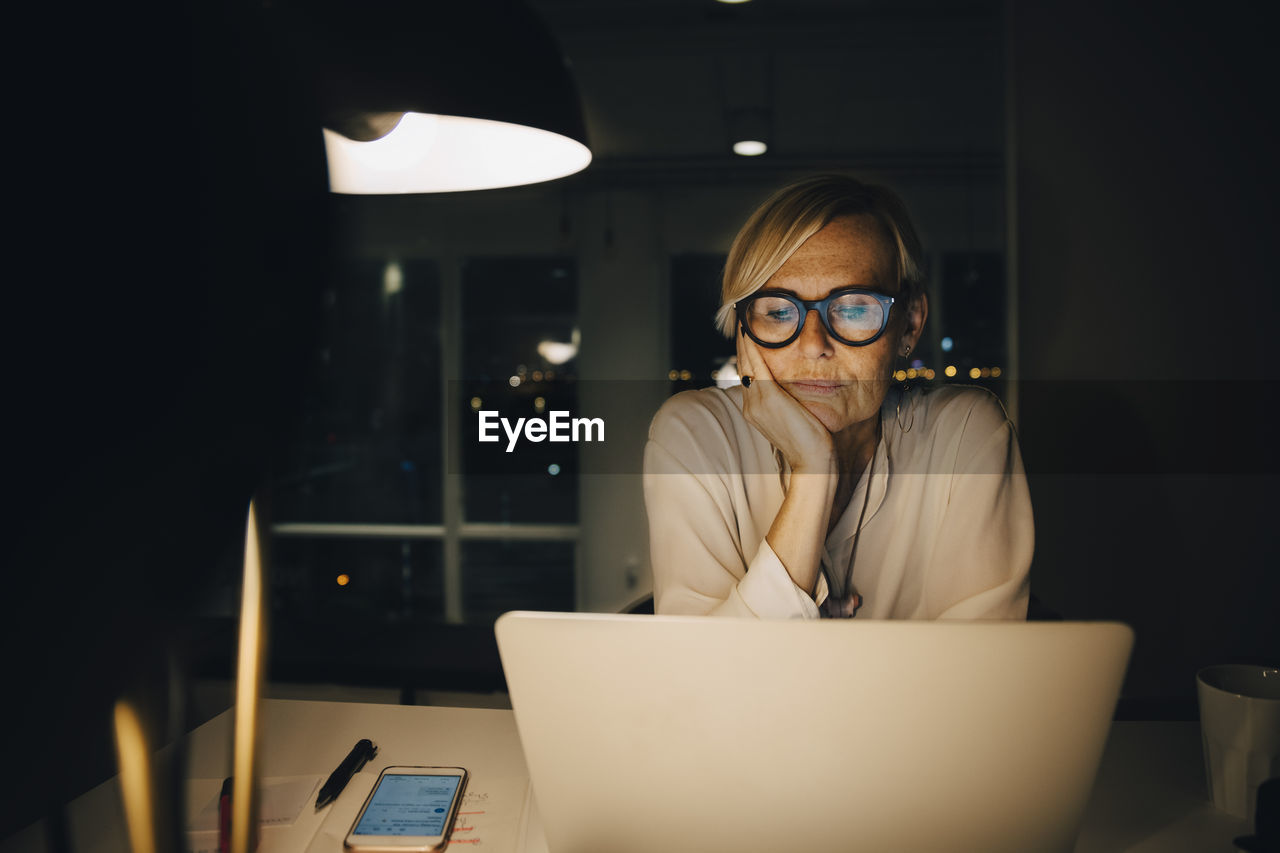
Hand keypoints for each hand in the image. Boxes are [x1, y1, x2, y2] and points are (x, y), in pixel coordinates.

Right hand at [736, 324, 835, 475]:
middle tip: (745, 313)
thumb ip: (792, 400)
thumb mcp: (799, 416)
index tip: (751, 329)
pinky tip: (752, 327)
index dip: (748, 350)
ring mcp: (756, 401)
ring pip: (746, 360)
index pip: (748, 372)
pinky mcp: (767, 397)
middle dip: (744, 338)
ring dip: (746, 337)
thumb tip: (799, 385)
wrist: (816, 463)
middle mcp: (751, 404)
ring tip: (746, 315)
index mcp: (755, 409)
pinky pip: (756, 362)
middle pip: (744, 363)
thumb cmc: (815, 443)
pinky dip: (752, 343)